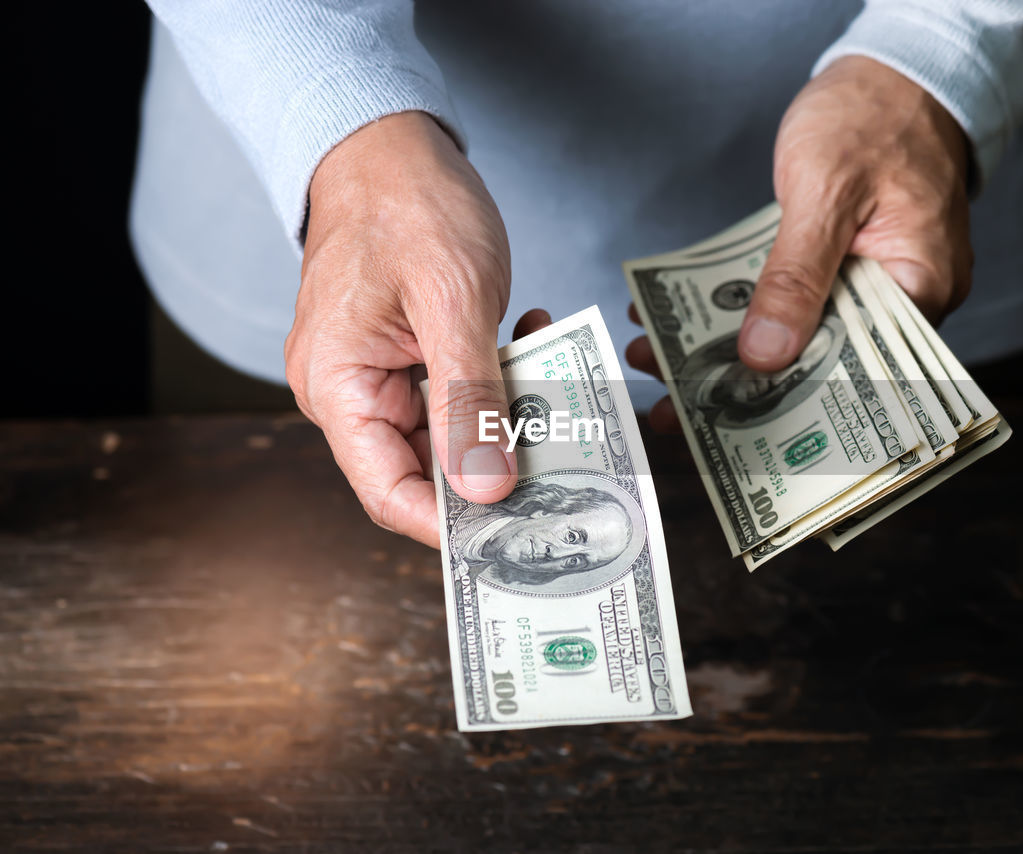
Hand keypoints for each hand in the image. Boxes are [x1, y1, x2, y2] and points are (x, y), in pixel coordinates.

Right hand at [285, 110, 547, 546]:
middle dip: (496, 467)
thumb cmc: (406, 204)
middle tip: (563, 456)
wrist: (389, 143)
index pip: (390, 492)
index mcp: (338, 388)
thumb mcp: (451, 302)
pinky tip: (535, 341)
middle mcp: (352, 393)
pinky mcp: (412, 357)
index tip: (517, 532)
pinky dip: (502, 379)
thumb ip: (469, 401)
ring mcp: (382, 376)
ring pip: (453, 433)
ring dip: (508, 415)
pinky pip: (460, 393)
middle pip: (426, 470)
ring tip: (554, 378)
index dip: (452, 524)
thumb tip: (485, 491)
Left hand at [626, 55, 970, 429]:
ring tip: (662, 359)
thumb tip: (766, 354)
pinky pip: (799, 300)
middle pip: (823, 365)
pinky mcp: (846, 266)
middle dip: (744, 386)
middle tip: (673, 403)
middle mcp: (905, 299)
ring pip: (803, 334)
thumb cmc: (874, 113)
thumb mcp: (826, 191)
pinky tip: (690, 317)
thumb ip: (796, 275)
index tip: (723, 424)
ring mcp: (875, 283)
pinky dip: (748, 309)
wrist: (892, 67)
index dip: (789, 406)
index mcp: (921, 290)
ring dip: (733, 348)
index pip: (857, 374)